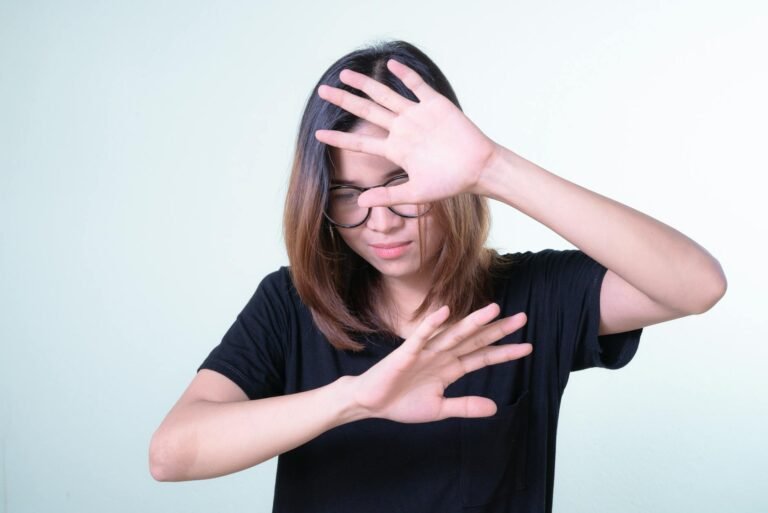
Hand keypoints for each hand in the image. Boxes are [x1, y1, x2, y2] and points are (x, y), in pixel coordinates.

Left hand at [314, 59, 499, 207]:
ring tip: (345, 74)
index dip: (339, 138)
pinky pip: (416, 86)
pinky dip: (404, 75)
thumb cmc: (450, 183)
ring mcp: (417, 116)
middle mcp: (402, 130)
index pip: (360, 142)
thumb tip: (360, 203)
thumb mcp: (415, 193)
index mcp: (395, 150)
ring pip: (385, 95)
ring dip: (365, 84)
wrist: (478, 169)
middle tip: (322, 91)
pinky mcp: (435, 105)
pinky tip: (390, 64)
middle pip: (366, 112)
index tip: (318, 135)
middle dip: (344, 101)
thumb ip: (387, 196)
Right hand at [349, 303, 530, 421]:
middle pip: (474, 340)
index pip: (482, 357)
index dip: (504, 352)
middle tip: (523, 318)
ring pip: (454, 334)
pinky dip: (432, 324)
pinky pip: (421, 337)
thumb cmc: (401, 403)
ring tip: (494, 310)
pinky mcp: (406, 354)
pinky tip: (446, 312)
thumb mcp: (439, 409)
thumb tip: (495, 408)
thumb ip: (465, 406)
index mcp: (449, 369)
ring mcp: (425, 353)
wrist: (370, 403)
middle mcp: (441, 356)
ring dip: (473, 322)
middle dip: (498, 330)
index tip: (527, 347)